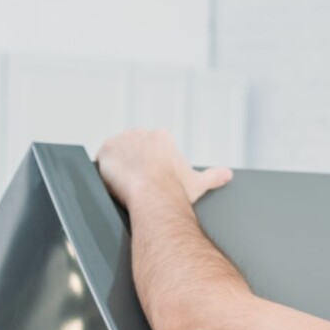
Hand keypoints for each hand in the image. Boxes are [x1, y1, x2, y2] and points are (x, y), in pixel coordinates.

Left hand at [96, 129, 231, 210]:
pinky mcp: (106, 150)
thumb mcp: (198, 183)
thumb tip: (228, 174)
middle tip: (137, 185)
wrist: (154, 197)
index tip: (151, 181)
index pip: (151, 148)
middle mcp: (141, 132)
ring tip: (125, 186)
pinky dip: (105, 169)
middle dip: (134, 164)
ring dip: (119, 166)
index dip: (150, 166)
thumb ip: (214, 176)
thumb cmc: (176, 191)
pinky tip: (111, 182)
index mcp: (162, 137)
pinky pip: (101, 158)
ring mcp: (122, 140)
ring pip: (117, 152)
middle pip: (133, 148)